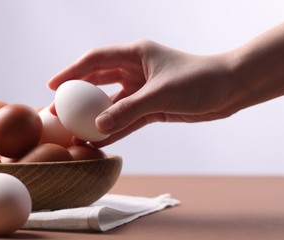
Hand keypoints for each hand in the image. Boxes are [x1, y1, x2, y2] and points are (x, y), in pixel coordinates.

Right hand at [48, 40, 237, 146]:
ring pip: (111, 104)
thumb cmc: (199, 80)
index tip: (52, 86)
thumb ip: (129, 110)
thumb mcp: (160, 94)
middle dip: (77, 97)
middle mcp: (135, 71)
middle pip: (97, 83)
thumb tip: (98, 126)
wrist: (230, 89)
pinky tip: (99, 140)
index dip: (71, 72)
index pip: (95, 60)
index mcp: (135, 55)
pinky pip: (126, 118)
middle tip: (57, 112)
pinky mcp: (151, 107)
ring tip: (74, 132)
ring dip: (94, 117)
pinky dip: (114, 128)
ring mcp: (142, 90)